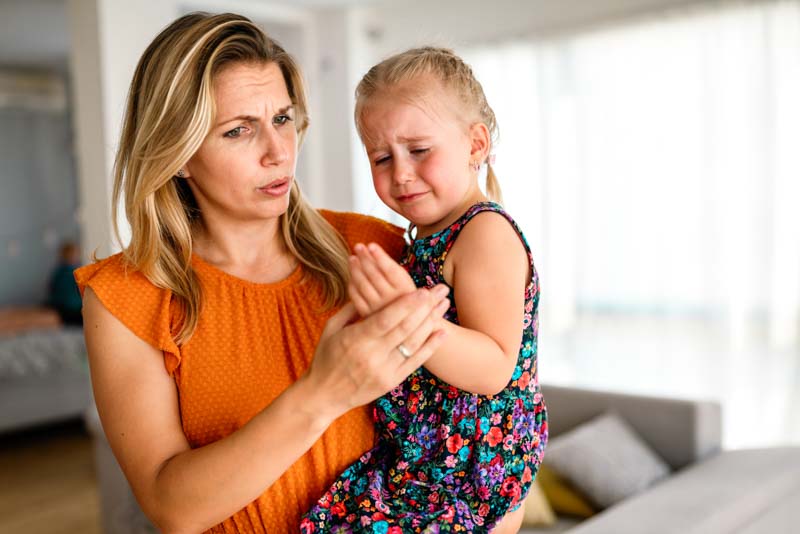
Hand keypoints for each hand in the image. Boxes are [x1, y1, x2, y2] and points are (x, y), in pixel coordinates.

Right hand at [306, 284, 449, 419]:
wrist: (323, 396)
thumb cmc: (325, 358)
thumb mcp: (331, 329)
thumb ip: (350, 308)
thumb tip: (368, 288)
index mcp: (356, 339)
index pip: (386, 318)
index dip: (406, 304)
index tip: (422, 290)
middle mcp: (372, 355)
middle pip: (405, 328)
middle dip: (425, 307)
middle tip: (440, 291)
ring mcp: (384, 370)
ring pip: (413, 343)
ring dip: (431, 322)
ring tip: (444, 305)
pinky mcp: (391, 382)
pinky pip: (415, 362)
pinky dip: (430, 347)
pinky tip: (442, 332)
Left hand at [349, 242, 416, 316]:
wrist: (405, 320)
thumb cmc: (403, 294)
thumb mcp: (403, 280)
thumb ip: (388, 266)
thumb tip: (369, 247)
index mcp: (405, 289)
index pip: (390, 270)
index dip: (380, 256)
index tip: (371, 244)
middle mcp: (392, 299)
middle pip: (373, 275)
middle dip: (364, 258)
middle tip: (358, 246)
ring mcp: (378, 308)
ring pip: (362, 284)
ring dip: (355, 269)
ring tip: (352, 257)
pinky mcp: (367, 314)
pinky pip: (355, 296)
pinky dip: (352, 283)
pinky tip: (352, 274)